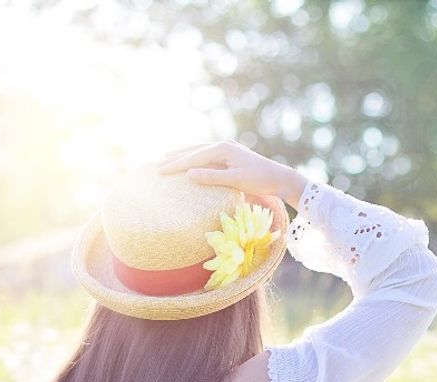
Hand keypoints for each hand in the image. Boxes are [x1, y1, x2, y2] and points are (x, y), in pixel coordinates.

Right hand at [153, 140, 307, 207]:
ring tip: (167, 159)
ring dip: (183, 155)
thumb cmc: (260, 180)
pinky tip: (189, 161)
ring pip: (199, 150)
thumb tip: (189, 173)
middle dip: (175, 158)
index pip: (193, 157)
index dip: (175, 165)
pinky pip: (207, 155)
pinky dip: (194, 158)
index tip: (159, 171)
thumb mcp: (235, 180)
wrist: (280, 178)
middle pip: (193, 150)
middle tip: (156, 165)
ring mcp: (227, 149)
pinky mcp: (230, 155)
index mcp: (223, 149)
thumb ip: (212, 177)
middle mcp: (223, 145)